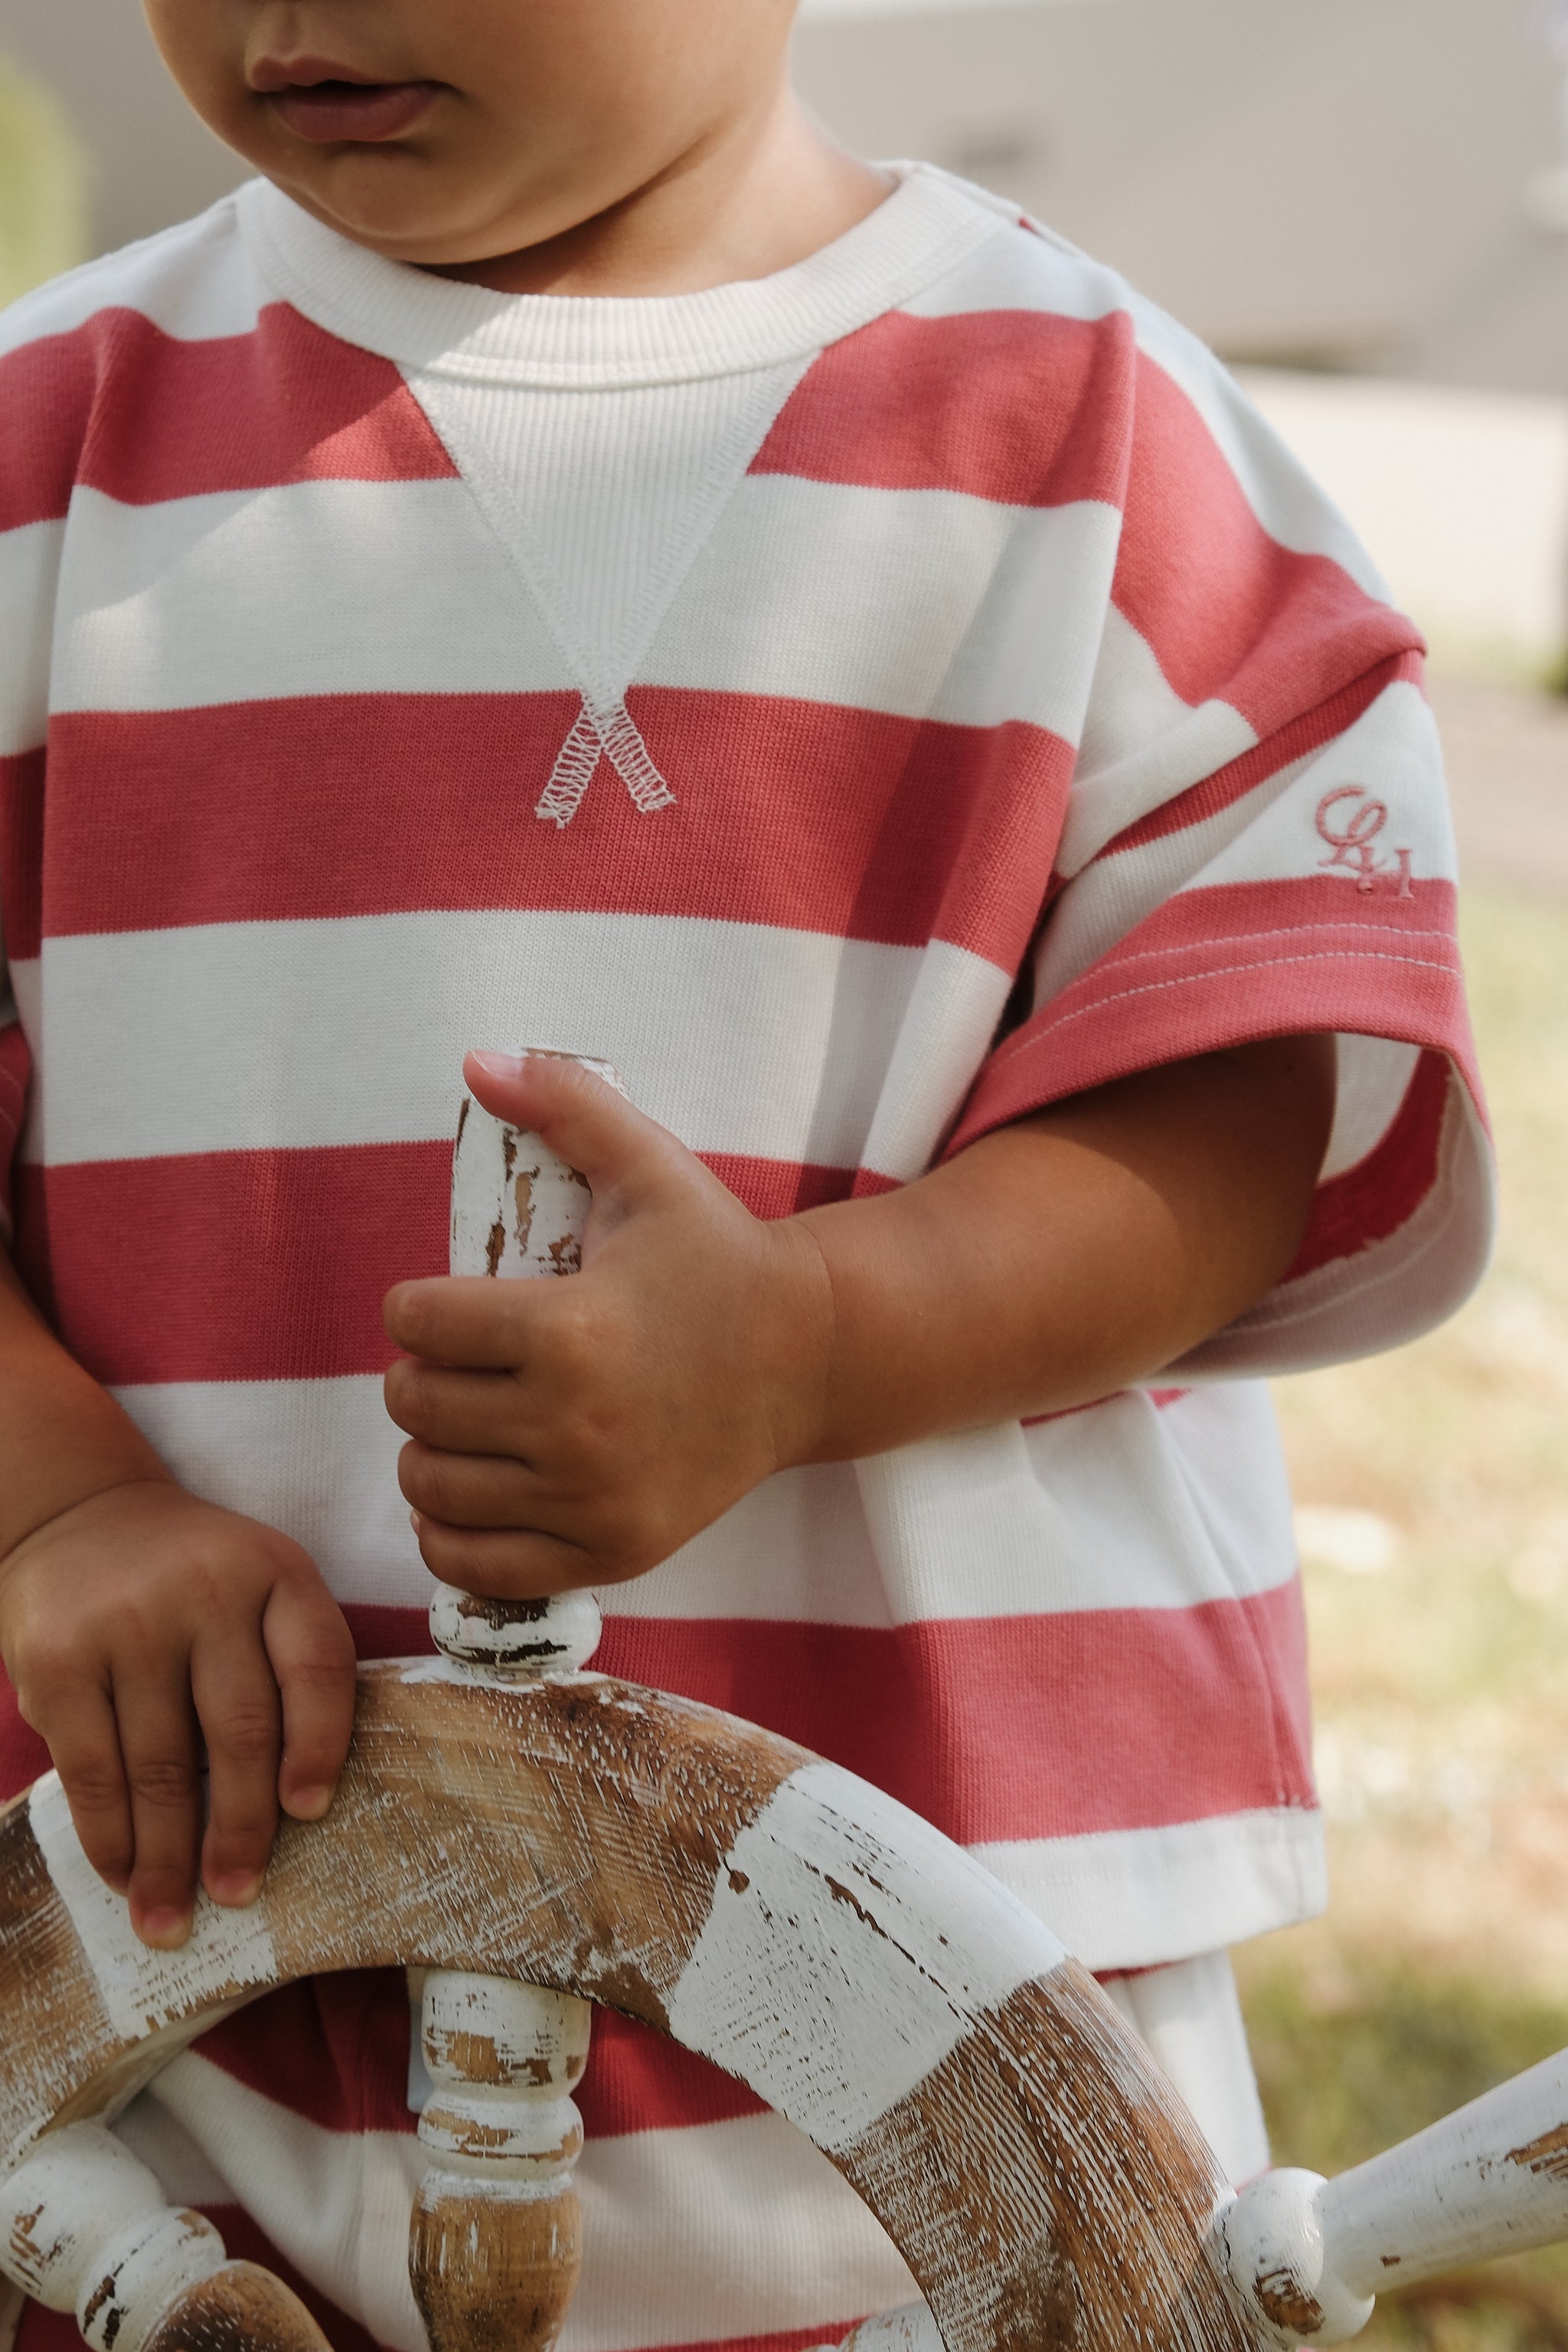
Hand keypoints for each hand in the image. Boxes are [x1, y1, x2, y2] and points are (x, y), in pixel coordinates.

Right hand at [0, 1480, 356, 1948]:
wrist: (83, 1517)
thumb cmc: (196, 1579)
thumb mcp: (261, 1587)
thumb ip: (287, 1666)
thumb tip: (296, 1808)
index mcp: (276, 1574)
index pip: (317, 1666)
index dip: (319, 1746)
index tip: (309, 1813)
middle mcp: (207, 1592)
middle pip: (238, 1731)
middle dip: (241, 1829)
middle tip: (240, 1894)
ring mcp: (128, 1625)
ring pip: (160, 1765)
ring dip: (168, 1857)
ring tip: (173, 1920)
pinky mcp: (59, 1660)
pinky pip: (92, 1769)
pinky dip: (109, 1835)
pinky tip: (123, 1875)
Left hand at [383, 1053, 832, 1596]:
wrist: (809, 1358)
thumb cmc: (715, 1258)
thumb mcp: (649, 1169)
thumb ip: (565, 1105)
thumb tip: (478, 1059)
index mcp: (568, 1329)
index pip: (416, 1323)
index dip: (415, 1306)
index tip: (440, 1304)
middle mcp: (572, 1424)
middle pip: (414, 1405)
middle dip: (418, 1374)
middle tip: (453, 1361)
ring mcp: (589, 1497)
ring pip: (431, 1486)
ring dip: (428, 1449)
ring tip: (461, 1420)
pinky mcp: (606, 1550)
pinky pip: (475, 1564)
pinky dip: (450, 1533)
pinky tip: (470, 1490)